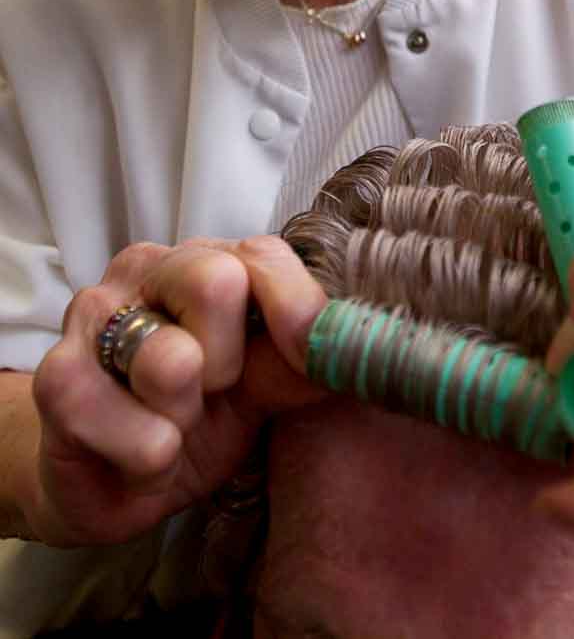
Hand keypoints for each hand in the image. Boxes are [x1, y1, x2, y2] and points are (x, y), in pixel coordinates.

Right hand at [29, 235, 327, 546]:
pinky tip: (138, 458)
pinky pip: (129, 423)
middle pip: (218, 281)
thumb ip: (300, 362)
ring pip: (171, 359)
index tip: (310, 360)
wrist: (106, 481)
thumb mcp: (259, 390)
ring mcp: (93, 316)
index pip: (264, 253)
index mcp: (203, 259)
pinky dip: (147, 456)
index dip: (296, 311)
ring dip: (184, 419)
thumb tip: (355, 346)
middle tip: (210, 394)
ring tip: (169, 428)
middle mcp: (145, 270)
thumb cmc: (191, 420)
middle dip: (228, 363)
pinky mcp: (56, 379)